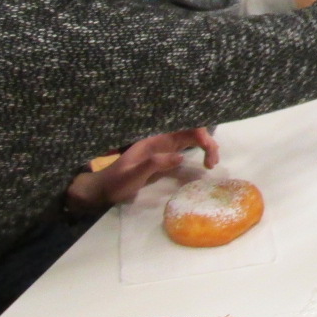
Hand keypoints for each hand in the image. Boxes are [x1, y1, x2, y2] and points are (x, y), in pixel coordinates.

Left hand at [64, 128, 220, 212]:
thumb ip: (155, 164)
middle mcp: (162, 139)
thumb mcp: (133, 174)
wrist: (104, 189)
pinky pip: (187, 148)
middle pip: (192, 131)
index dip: (199, 133)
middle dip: (207, 142)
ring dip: (206, 146)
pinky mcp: (166, 157)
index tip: (207, 147)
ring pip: (192, 139)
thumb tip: (181, 156)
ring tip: (211, 164)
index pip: (182, 127)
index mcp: (155, 139)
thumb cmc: (117, 182)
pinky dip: (200, 152)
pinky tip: (205, 162)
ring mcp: (165, 147)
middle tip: (212, 162)